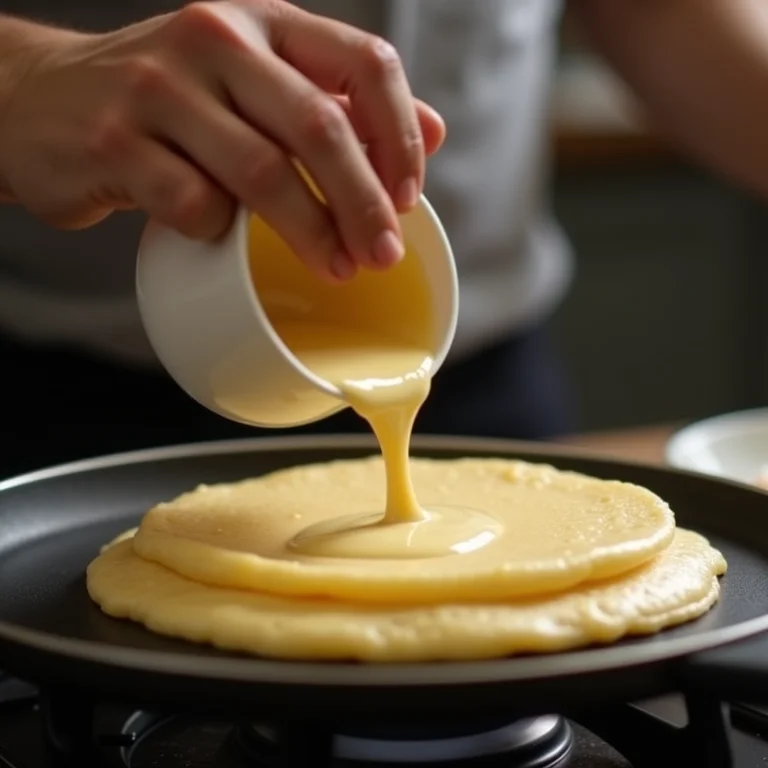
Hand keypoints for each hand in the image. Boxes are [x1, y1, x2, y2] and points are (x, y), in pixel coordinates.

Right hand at [0, 2, 444, 280]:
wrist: (45, 98)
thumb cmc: (171, 102)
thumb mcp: (257, 82)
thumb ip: (338, 103)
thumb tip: (432, 132)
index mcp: (264, 22)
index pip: (364, 62)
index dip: (398, 136)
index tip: (407, 196)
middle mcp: (215, 39)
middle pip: (319, 127)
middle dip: (363, 203)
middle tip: (382, 254)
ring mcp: (159, 88)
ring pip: (262, 171)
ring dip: (312, 232)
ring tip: (337, 267)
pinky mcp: (114, 141)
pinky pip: (193, 205)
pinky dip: (219, 234)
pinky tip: (223, 241)